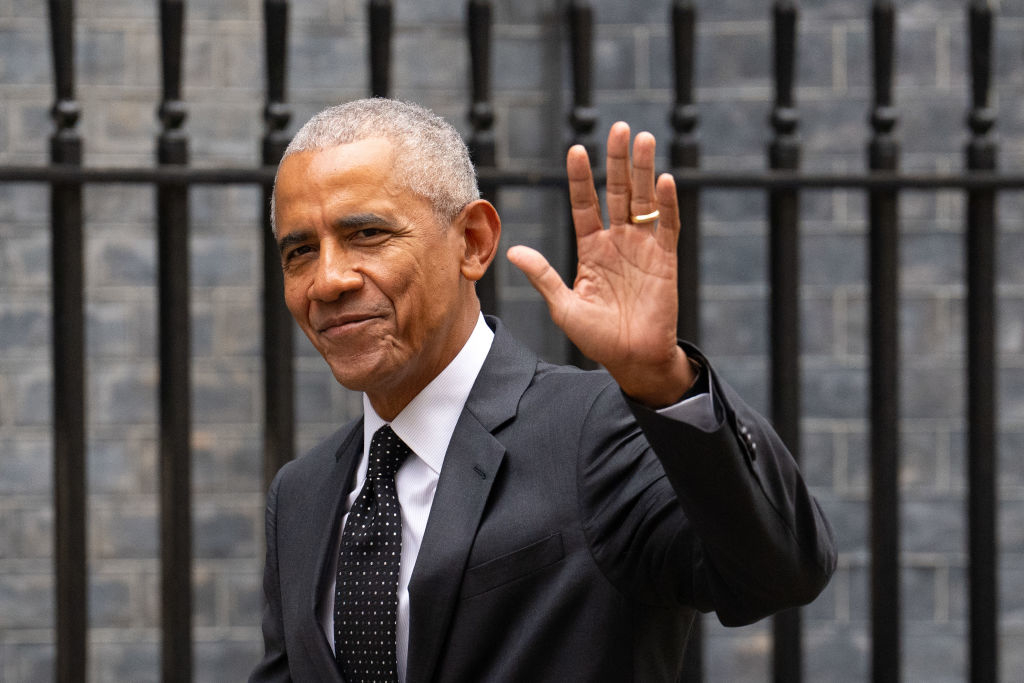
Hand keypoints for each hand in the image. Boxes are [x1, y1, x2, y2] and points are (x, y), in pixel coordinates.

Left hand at [507, 122, 695, 406]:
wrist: (632, 359)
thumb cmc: (597, 337)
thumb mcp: (563, 306)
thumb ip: (542, 276)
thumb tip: (513, 250)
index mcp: (592, 249)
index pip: (585, 204)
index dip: (581, 179)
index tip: (576, 149)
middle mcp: (618, 242)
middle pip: (618, 192)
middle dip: (618, 161)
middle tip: (619, 127)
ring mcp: (643, 249)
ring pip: (643, 201)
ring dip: (643, 170)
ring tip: (643, 139)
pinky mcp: (665, 261)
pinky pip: (666, 226)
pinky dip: (665, 204)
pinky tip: (663, 180)